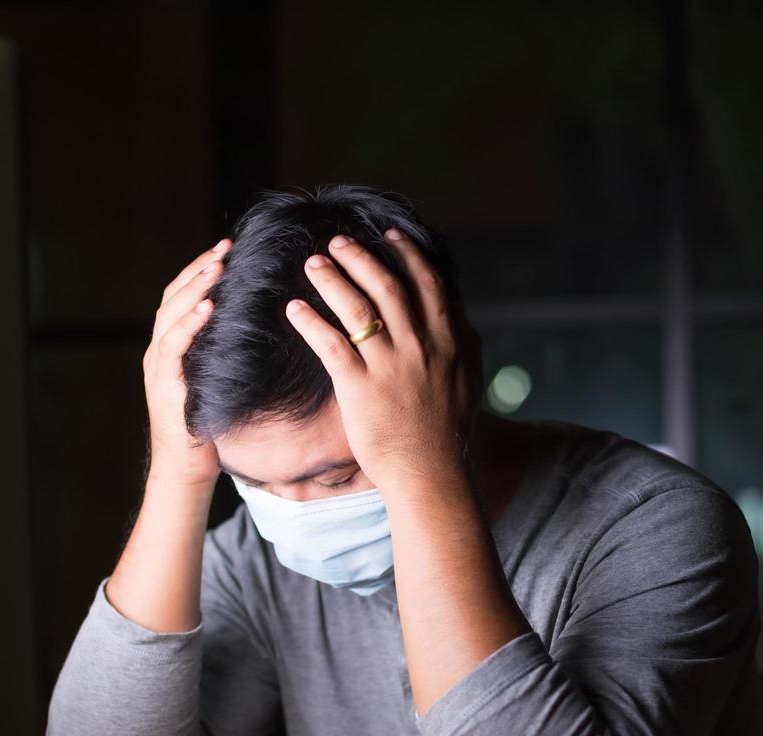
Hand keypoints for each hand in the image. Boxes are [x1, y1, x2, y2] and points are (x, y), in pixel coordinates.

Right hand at [143, 239, 230, 489]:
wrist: (187, 470)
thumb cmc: (208, 428)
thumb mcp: (218, 381)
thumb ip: (224, 354)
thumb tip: (257, 327)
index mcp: (170, 348)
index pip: (180, 297)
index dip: (200, 270)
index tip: (227, 248)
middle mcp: (158, 352)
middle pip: (172, 297)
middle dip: (199, 268)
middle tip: (225, 247)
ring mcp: (158, 368)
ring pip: (170, 314)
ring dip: (195, 287)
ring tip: (218, 267)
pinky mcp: (164, 386)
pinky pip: (173, 346)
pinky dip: (189, 323)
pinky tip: (209, 306)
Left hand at [284, 230, 480, 493]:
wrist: (430, 473)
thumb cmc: (447, 431)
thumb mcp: (468, 379)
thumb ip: (463, 343)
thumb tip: (459, 315)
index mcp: (448, 340)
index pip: (427, 283)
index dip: (407, 253)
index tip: (388, 234)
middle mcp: (420, 346)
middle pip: (387, 285)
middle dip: (360, 257)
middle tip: (337, 242)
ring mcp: (390, 366)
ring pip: (358, 307)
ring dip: (332, 279)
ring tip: (312, 263)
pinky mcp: (360, 388)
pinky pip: (330, 344)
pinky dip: (310, 322)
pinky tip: (294, 308)